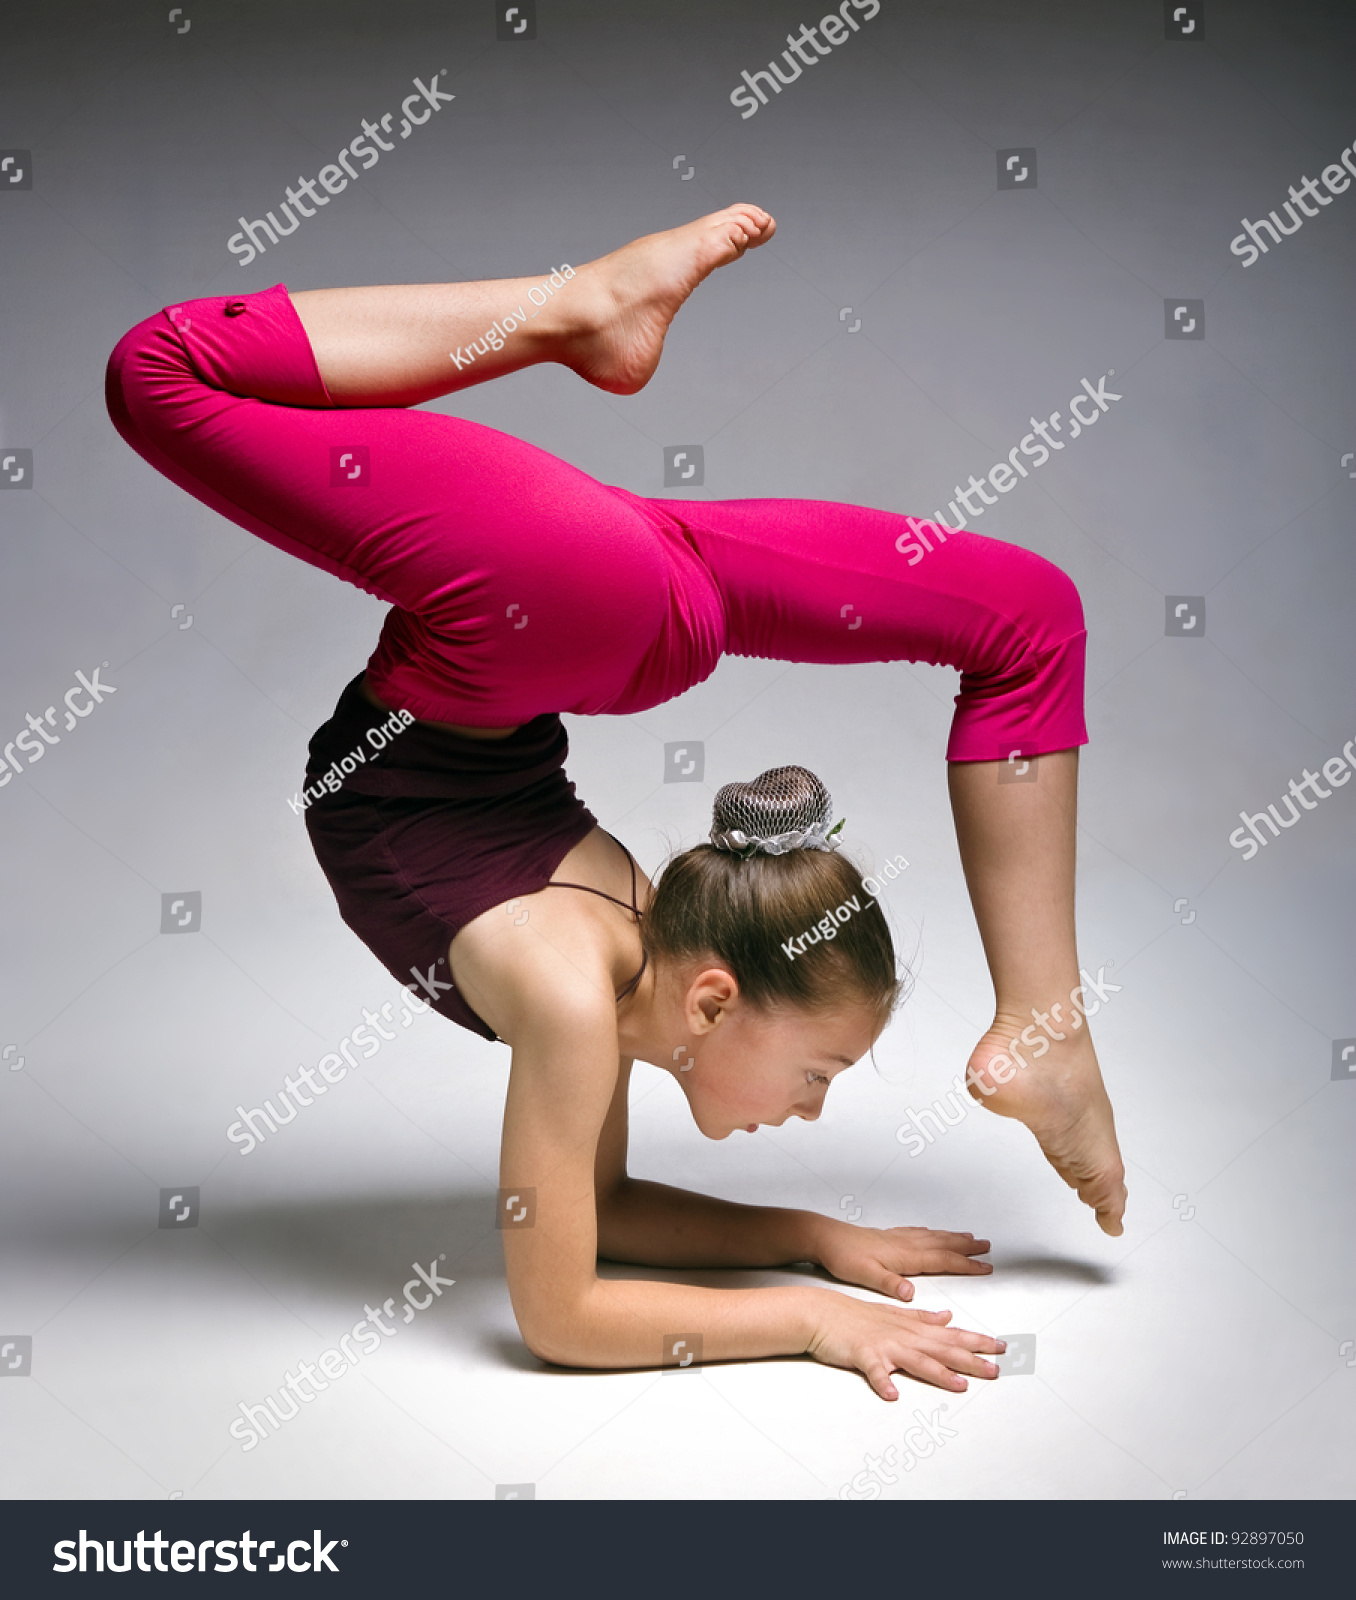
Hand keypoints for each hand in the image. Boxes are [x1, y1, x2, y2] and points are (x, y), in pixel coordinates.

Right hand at [805, 1293, 1004, 1398]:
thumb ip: (922, 1317)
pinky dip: (883, 1382)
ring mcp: (884, 1346)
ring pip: (916, 1361)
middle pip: (942, 1349)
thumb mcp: (893, 1313)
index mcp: (912, 1327)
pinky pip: (875, 1371)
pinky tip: (892, 1394)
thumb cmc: (856, 1316)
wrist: (822, 1313)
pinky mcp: (863, 1355)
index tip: (1000, 1347)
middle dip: (970, 1359)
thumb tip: (947, 1317)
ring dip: (939, 1373)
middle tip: (996, 1369)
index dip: (976, 1341)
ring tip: (959, 1385)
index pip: (950, 1335)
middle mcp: (903, 1336)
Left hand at [814, 1219, 992, 1300]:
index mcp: (904, 1256)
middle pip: (943, 1244)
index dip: (966, 1264)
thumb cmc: (843, 1257)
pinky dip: (932, 1233)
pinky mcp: (888, 1236)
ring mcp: (897, 1238)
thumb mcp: (864, 1275)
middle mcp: (905, 1244)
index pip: (943, 1260)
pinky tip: (932, 1233)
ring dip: (953, 1237)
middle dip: (967, 1246)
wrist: (825, 1238)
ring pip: (933, 1236)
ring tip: (969, 1237)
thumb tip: (910, 1293)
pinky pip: (918, 1232)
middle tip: (987, 1246)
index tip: (986, 1266)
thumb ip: (889, 1283)